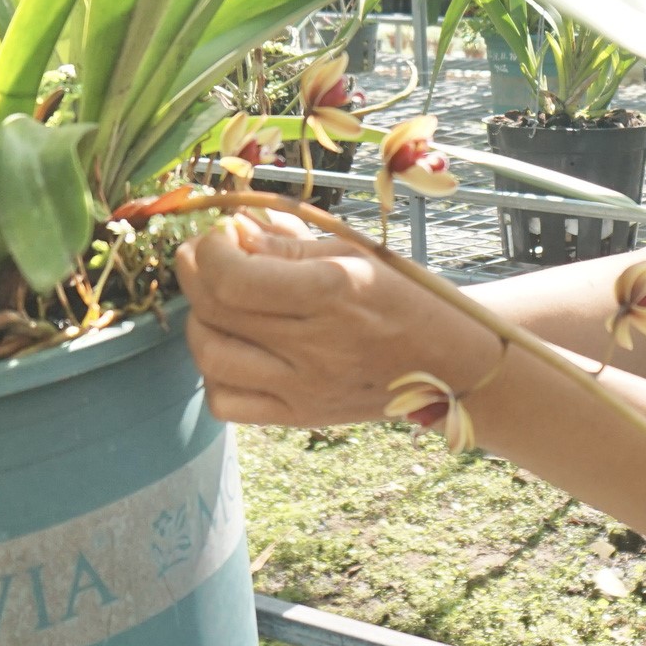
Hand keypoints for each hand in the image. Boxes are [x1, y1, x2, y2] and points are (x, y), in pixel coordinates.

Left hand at [173, 211, 496, 428]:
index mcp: (335, 291)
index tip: (221, 234)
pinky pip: (226, 403)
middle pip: (215, 310)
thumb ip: (288, 244)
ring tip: (216, 301)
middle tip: (205, 256)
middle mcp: (317, 344)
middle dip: (195, 273)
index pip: (235, 277)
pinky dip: (213, 372)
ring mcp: (305, 387)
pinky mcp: (299, 416)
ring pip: (211, 356)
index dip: (211, 250)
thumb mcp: (354, 254)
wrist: (449, 362)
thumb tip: (231, 229)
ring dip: (199, 320)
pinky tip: (233, 347)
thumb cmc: (402, 296)